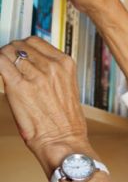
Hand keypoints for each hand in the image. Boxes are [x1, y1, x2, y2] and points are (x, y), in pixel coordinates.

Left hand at [0, 37, 93, 177]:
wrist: (63, 140)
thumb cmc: (66, 122)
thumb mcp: (66, 87)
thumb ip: (52, 72)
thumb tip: (31, 64)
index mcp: (65, 64)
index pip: (36, 41)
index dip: (23, 47)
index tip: (18, 55)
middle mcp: (51, 66)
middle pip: (20, 45)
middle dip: (11, 53)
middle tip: (7, 65)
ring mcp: (35, 75)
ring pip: (7, 52)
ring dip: (2, 60)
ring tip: (3, 72)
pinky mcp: (19, 87)